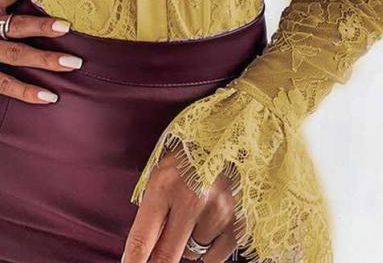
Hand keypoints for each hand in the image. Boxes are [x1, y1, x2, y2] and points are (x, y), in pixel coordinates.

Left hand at [122, 150, 240, 262]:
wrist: (235, 131)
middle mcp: (191, 200)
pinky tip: (211, 221)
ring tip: (197, 210)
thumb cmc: (192, 152)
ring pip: (193, 252)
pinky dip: (211, 246)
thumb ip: (153, 206)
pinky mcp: (240, 220)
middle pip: (167, 255)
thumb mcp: (163, 169)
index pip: (142, 238)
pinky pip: (217, 255)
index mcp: (164, 185)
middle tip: (158, 260)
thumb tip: (145, 249)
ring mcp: (217, 212)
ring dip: (190, 241)